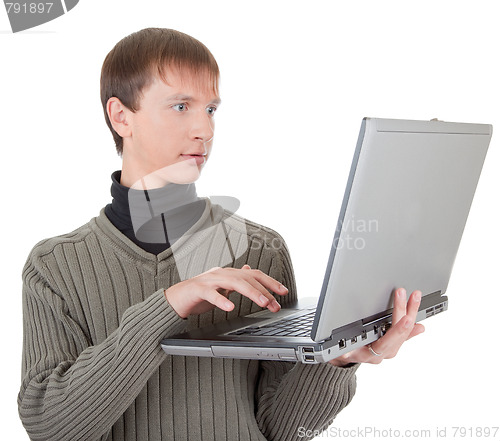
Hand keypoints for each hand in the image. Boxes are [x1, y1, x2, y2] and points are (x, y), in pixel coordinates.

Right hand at [164, 265, 288, 317]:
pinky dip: (221, 300)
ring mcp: (209, 280)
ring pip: (234, 283)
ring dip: (251, 293)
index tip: (283, 292)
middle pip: (247, 278)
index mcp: (228, 274)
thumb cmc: (199, 295)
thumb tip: (249, 270)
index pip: (253, 274)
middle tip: (276, 304)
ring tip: (263, 303)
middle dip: (264, 291)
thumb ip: (235, 280)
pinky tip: (230, 307)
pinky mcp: (198, 290)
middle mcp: (221, 273)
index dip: (270, 282)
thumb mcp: (221, 287)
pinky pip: (211, 294)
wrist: (175, 298)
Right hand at [329, 288, 424, 365]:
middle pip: (397, 335)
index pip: (386, 342)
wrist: (339, 358)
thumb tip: (341, 349)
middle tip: (406, 295)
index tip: (406, 319)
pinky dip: (412, 327)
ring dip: (409, 314)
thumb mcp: (336, 349)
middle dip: (403, 312)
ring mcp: (386, 351)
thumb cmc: (337, 350)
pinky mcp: (390, 345)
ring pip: (403, 334)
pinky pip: (404, 337)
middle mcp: (380, 355)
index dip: (397, 331)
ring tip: (415, 298)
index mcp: (367, 354)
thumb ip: (340, 348)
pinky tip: (420, 321)